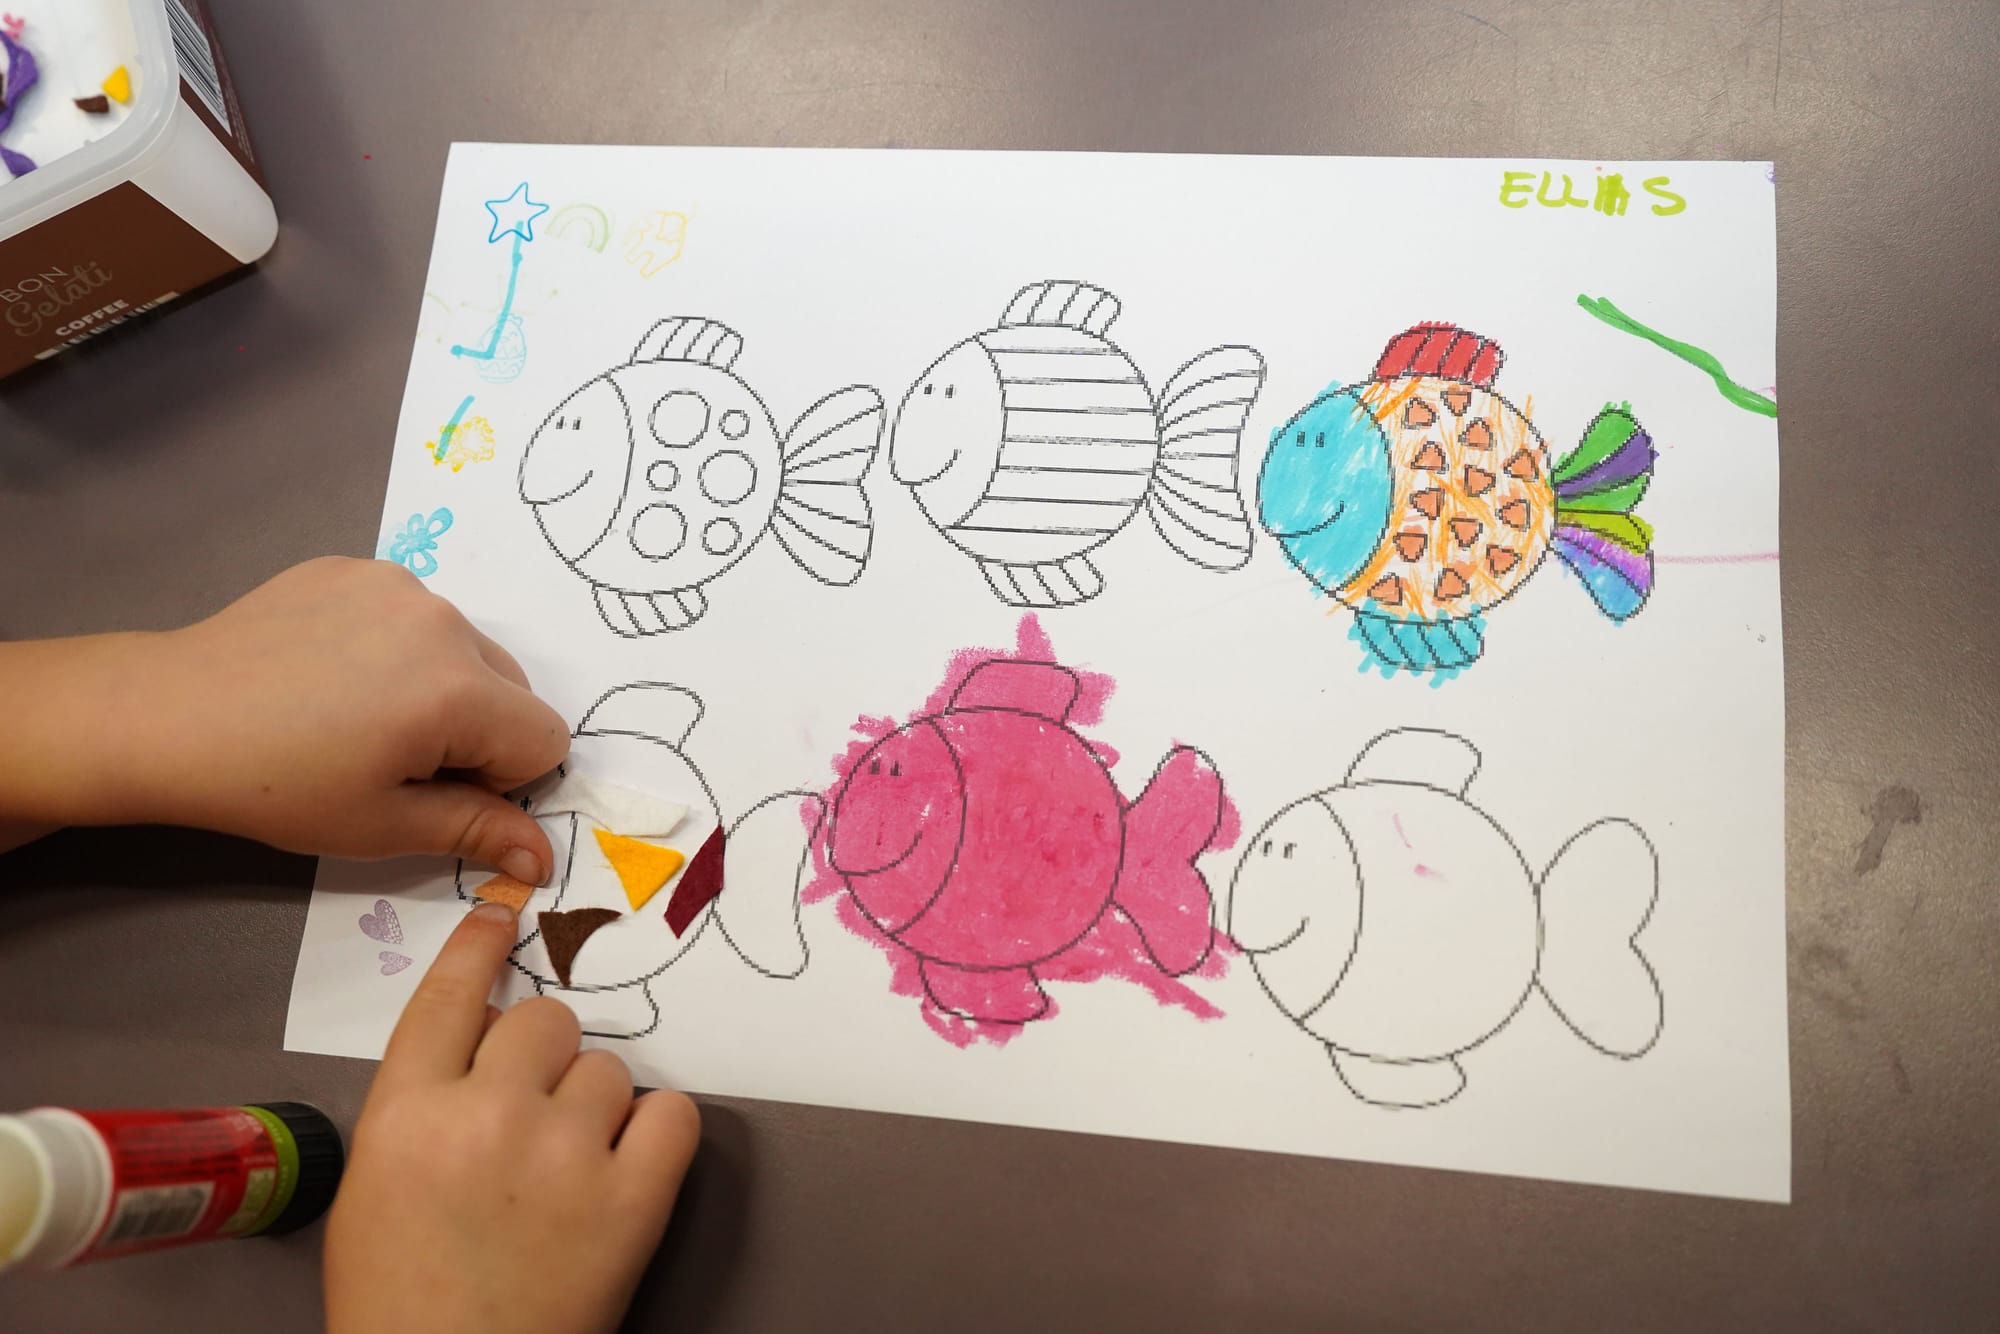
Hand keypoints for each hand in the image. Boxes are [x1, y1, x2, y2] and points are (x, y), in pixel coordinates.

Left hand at [0, 557, 569, 878]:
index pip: (545, 738)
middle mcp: (443, 622)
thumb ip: (476, 832)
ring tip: (356, 713)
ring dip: (438, 685)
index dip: (503, 780)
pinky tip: (331, 673)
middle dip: (477, 729)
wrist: (168, 715)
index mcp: (458, 691)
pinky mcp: (355, 567)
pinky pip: (412, 613)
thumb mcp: (382, 825)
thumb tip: (542, 860)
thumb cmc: (277, 785)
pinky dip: (393, 645)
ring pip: (464, 648)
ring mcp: (398, 585)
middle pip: (513, 688)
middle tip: (394, 758)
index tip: (436, 790)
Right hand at [325, 903, 699, 1333]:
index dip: (479, 946)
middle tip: (538, 1113)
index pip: (448, 996)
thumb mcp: (375, 1187)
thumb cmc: (400, 1296)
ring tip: (571, 1168)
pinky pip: (673, 1113)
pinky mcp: (632, 1199)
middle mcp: (485, 1116)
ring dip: (599, 1106)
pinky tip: (631, 1167)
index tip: (504, 915)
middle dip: (546, 1057)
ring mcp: (563, 1154)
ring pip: (610, 1067)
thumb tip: (482, 1048)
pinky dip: (658, 1135)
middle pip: (546, 1020)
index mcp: (406, 1114)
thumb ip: (421, 1105)